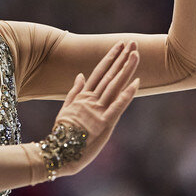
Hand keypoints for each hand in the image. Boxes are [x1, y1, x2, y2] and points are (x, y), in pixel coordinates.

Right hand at [49, 41, 139, 177]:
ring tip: (136, 55)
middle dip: (121, 58)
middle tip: (132, 43)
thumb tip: (80, 74)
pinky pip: (118, 106)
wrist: (59, 152)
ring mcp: (98, 110)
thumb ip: (75, 91)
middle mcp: (92, 100)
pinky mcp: (105, 124)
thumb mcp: (67, 108)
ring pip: (114, 86)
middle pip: (110, 75)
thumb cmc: (62, 133)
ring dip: (126, 69)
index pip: (99, 72)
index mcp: (83, 96)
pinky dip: (127, 94)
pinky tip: (136, 83)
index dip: (111, 57)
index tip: (120, 45)